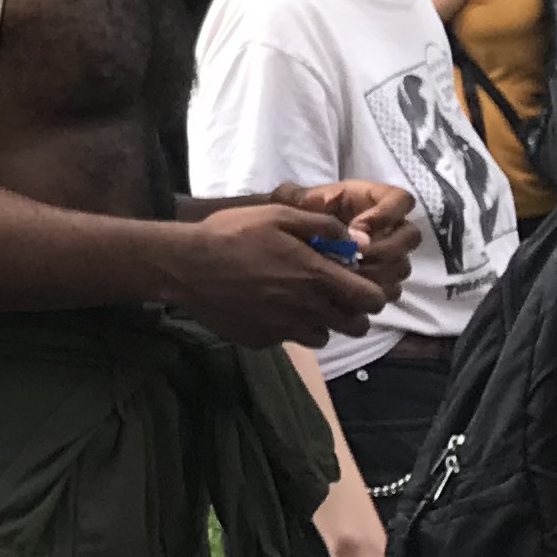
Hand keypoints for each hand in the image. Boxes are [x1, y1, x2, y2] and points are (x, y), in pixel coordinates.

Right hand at [166, 196, 390, 346]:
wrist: (185, 266)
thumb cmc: (232, 233)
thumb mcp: (278, 215)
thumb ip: (323, 225)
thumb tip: (356, 240)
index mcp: (315, 277)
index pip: (371, 301)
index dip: (372, 294)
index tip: (358, 284)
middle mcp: (306, 309)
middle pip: (355, 327)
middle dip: (351, 312)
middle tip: (332, 295)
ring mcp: (284, 330)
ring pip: (323, 337)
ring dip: (320, 322)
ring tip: (298, 301)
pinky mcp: (262, 341)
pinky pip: (288, 340)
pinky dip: (286, 327)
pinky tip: (266, 307)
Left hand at [277, 179, 417, 297]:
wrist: (291, 242)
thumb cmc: (298, 216)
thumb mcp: (295, 199)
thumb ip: (300, 197)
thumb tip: (313, 204)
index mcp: (374, 200)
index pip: (402, 200)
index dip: (388, 213)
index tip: (359, 226)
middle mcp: (389, 227)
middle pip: (411, 236)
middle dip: (386, 248)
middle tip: (358, 256)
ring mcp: (388, 254)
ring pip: (402, 266)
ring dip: (380, 272)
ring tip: (351, 274)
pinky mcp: (381, 278)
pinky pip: (392, 289)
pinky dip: (373, 291)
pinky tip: (351, 290)